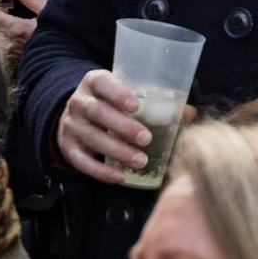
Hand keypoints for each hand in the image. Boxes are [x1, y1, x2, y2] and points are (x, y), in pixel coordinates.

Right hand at [57, 69, 153, 183]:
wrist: (75, 117)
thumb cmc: (108, 104)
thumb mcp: (123, 95)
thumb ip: (153, 102)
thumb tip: (188, 113)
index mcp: (94, 82)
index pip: (101, 82)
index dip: (117, 93)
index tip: (136, 106)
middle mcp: (79, 102)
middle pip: (98, 112)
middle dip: (123, 127)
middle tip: (146, 138)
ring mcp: (71, 126)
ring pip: (92, 138)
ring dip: (117, 151)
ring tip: (140, 161)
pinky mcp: (68, 148)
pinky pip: (82, 162)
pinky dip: (101, 171)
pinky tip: (120, 176)